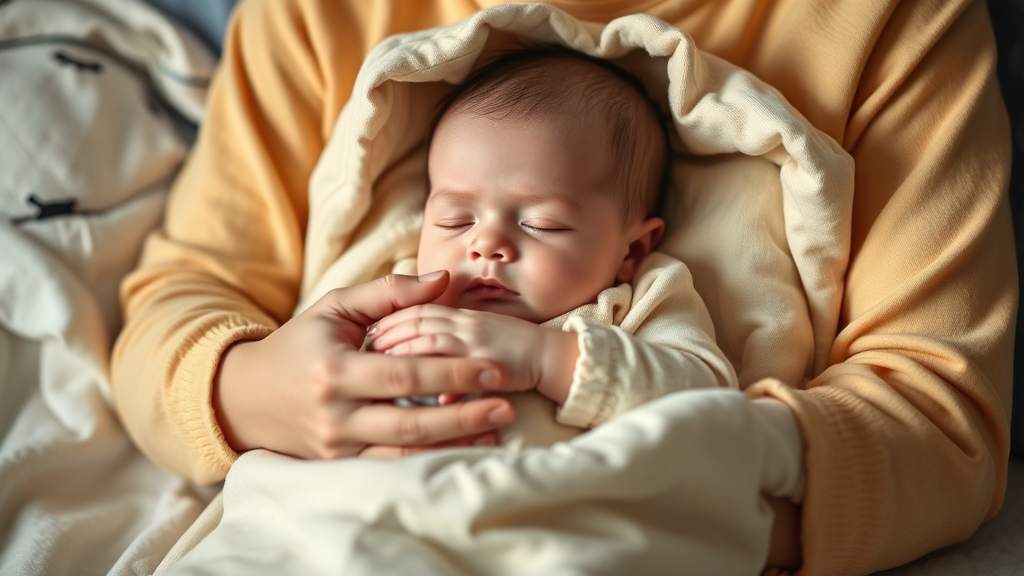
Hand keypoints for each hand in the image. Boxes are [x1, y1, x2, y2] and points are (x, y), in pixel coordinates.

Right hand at [213, 272, 517, 459]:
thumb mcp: (335, 308)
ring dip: (455, 445)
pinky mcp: (338, 467)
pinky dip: (430, 461)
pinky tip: (463, 449)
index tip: (493, 369)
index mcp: (335, 371)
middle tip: (507, 404)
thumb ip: (390, 293)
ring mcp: (336, 448)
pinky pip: (391, 469)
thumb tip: (443, 280)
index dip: (452, 374)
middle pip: (410, 424)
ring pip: (404, 456)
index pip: (404, 375)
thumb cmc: (298, 345)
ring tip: (496, 430)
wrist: (245, 398)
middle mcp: (335, 415)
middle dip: (464, 416)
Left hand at [367, 304, 579, 402]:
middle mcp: (465, 324)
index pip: (418, 309)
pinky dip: (441, 381)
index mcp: (461, 316)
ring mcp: (477, 341)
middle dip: (390, 332)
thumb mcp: (476, 337)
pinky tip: (424, 393)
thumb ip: (448, 343)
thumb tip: (417, 360)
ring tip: (382, 365)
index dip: (392, 318)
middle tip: (368, 345)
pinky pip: (459, 368)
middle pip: (419, 319)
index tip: (371, 331)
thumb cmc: (513, 351)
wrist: (553, 355)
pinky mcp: (490, 361)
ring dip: (404, 351)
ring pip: (432, 340)